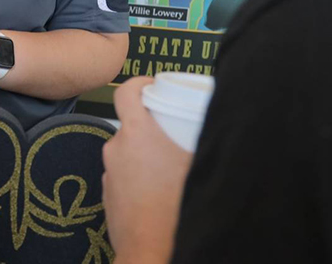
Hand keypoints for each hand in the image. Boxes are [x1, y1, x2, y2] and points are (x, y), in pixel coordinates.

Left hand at [102, 77, 192, 262]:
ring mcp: (109, 173)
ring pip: (127, 152)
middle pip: (130, 124)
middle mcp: (116, 149)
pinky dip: (138, 176)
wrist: (150, 253)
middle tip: (173, 133)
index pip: (125, 92)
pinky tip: (158, 190)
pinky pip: (124, 175)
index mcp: (136, 134)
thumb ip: (205, 141)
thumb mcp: (199, 166)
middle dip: (151, 126)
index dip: (139, 83)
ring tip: (170, 167)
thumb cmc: (176, 211)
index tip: (153, 86)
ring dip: (145, 154)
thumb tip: (223, 125)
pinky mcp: (109, 194)